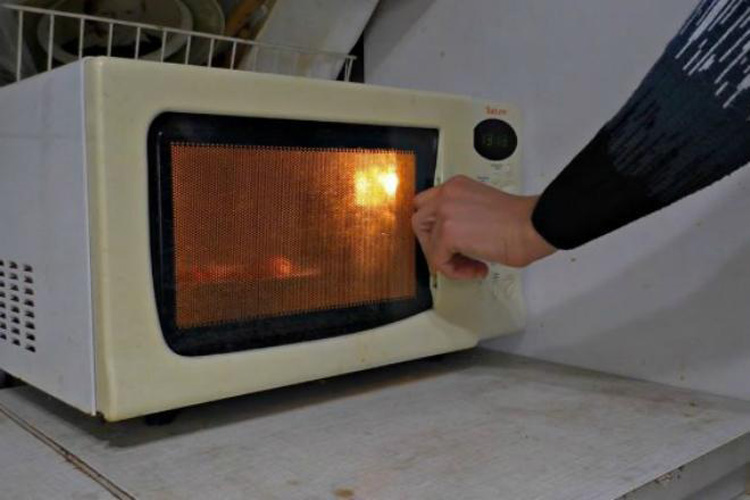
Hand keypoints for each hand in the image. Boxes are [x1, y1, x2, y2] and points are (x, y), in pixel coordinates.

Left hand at [412, 175, 556, 278]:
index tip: (452, 242)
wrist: (534, 226)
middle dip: (435, 244)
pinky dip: (454, 270)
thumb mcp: (481, 208)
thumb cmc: (521, 222)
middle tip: (458, 256)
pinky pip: (438, 260)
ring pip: (427, 242)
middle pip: (420, 222)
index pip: (427, 205)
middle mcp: (446, 194)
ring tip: (470, 265)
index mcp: (456, 186)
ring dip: (445, 259)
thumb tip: (454, 241)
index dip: (436, 228)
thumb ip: (462, 217)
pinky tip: (477, 268)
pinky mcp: (448, 233)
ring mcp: (445, 212)